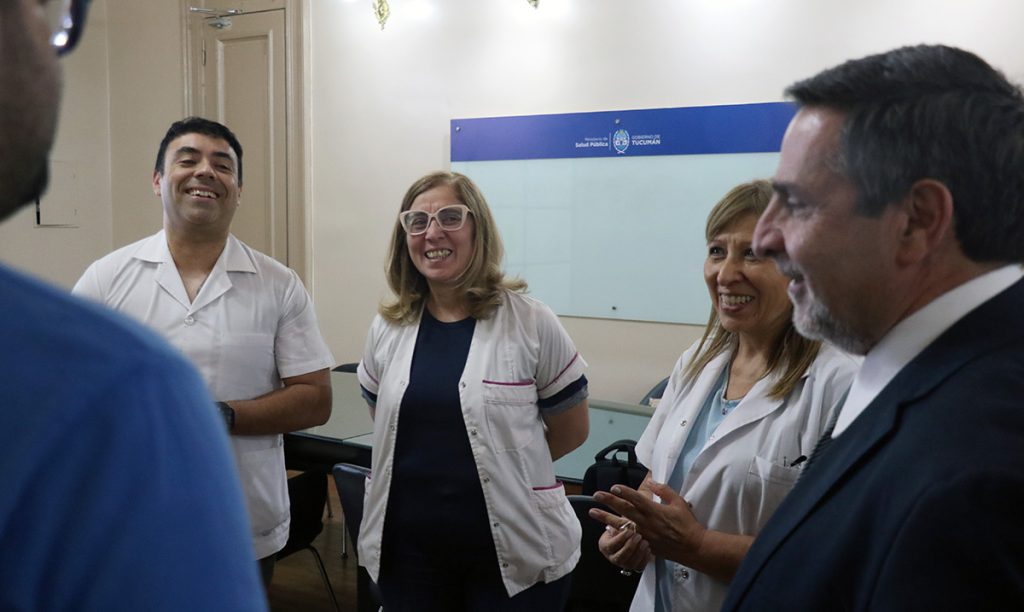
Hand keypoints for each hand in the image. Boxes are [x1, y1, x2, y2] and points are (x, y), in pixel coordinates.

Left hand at [591, 481, 706, 565]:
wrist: (692, 547)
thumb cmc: (687, 523)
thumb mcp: (679, 502)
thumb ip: (663, 490)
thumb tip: (650, 481)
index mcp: (655, 510)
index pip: (636, 499)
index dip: (624, 492)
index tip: (614, 487)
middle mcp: (647, 522)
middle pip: (624, 510)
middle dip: (609, 501)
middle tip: (596, 495)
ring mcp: (644, 534)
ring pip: (621, 524)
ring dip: (605, 517)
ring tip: (592, 512)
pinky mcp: (644, 543)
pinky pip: (627, 536)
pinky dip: (616, 532)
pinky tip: (606, 528)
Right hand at [594, 513, 651, 571]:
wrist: (633, 534)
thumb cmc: (624, 527)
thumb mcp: (616, 522)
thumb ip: (608, 518)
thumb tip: (592, 511)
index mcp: (605, 546)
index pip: (611, 546)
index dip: (621, 539)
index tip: (629, 531)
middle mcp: (612, 557)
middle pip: (620, 557)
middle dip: (630, 547)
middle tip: (638, 536)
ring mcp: (623, 564)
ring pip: (630, 564)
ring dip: (639, 553)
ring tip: (645, 542)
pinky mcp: (634, 568)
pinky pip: (640, 567)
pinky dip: (645, 559)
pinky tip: (648, 549)